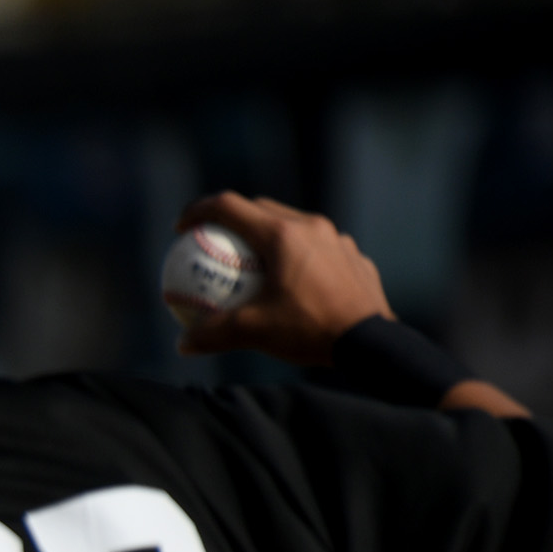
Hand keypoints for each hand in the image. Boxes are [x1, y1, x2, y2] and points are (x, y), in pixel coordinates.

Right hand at [174, 192, 393, 365]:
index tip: (181, 228)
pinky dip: (297, 256)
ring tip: (257, 261)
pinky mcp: (353, 256)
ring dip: (268, 235)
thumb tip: (183, 344)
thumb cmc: (310, 329)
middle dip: (233, 219)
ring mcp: (336, 240)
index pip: (230, 207)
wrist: (370, 341)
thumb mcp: (254, 333)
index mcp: (282, 235)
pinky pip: (318, 247)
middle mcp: (311, 227)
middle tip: (216, 241)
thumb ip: (214, 335)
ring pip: (293, 225)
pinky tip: (293, 281)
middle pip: (262, 208)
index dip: (199, 211)